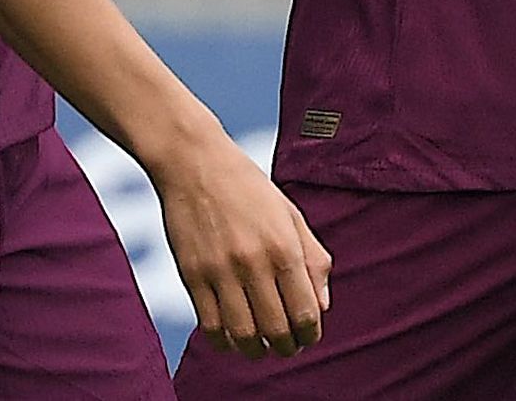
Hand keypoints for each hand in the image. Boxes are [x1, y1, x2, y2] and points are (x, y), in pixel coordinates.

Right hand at [153, 130, 329, 358]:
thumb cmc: (248, 187)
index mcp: (284, 246)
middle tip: (288, 347)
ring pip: (243, 335)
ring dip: (256, 351)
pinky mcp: (192, 276)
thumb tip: (323, 306)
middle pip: (276, 329)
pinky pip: (210, 326)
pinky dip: (224, 342)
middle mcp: (254, 262)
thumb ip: (313, 259)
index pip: (306, 312)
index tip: (308, 337)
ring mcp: (220, 271)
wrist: (194, 163)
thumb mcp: (291, 215)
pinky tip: (232, 338)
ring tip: (262, 348)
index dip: (311, 334)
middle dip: (287, 347)